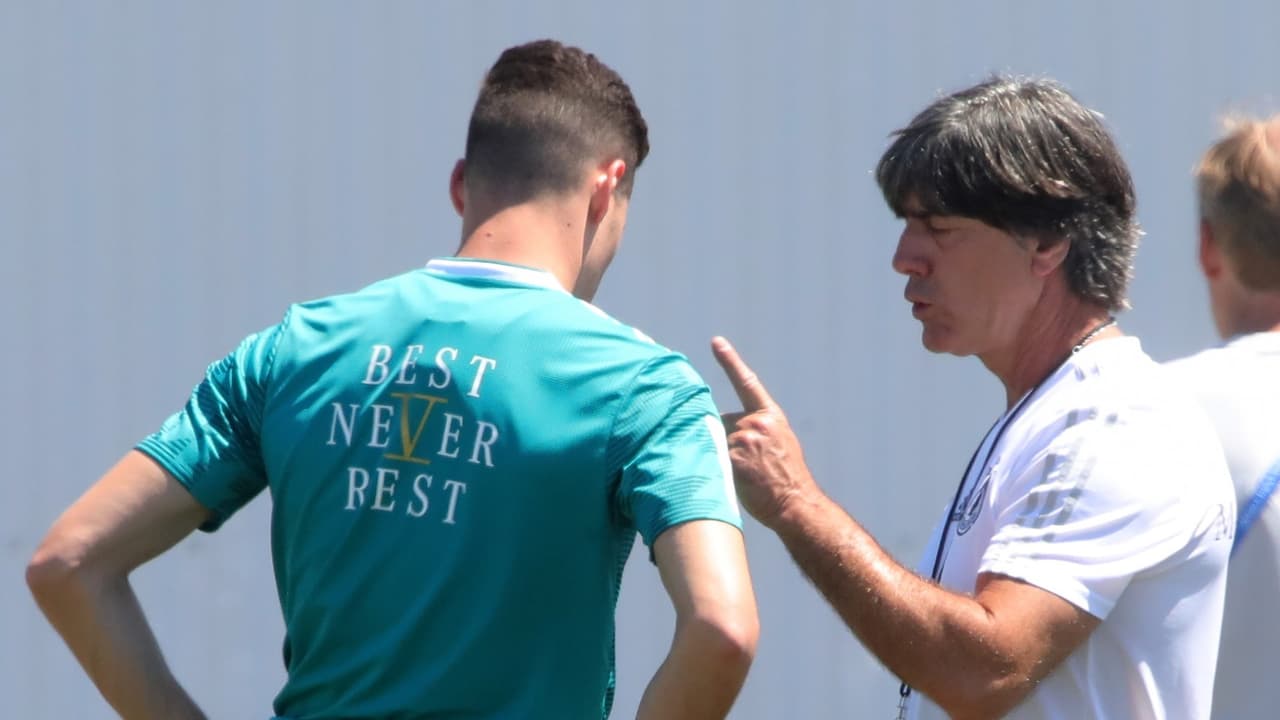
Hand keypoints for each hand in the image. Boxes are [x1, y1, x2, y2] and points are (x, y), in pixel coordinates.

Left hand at [711, 336, 819, 528]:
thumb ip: (756, 429)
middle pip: (722, 422)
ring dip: (722, 456)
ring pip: (716, 441)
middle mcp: (757, 422)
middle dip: (726, 440)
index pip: (747, 382)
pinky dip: (718, 467)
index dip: (730, 360)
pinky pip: (713, 457)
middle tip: (750, 465)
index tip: (716, 342)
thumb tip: (730, 429)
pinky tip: (738, 480)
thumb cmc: (785, 480)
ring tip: (747, 476)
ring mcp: (745, 438)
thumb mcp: (779, 444)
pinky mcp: (733, 456)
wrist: (796, 503)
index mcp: (771, 416)